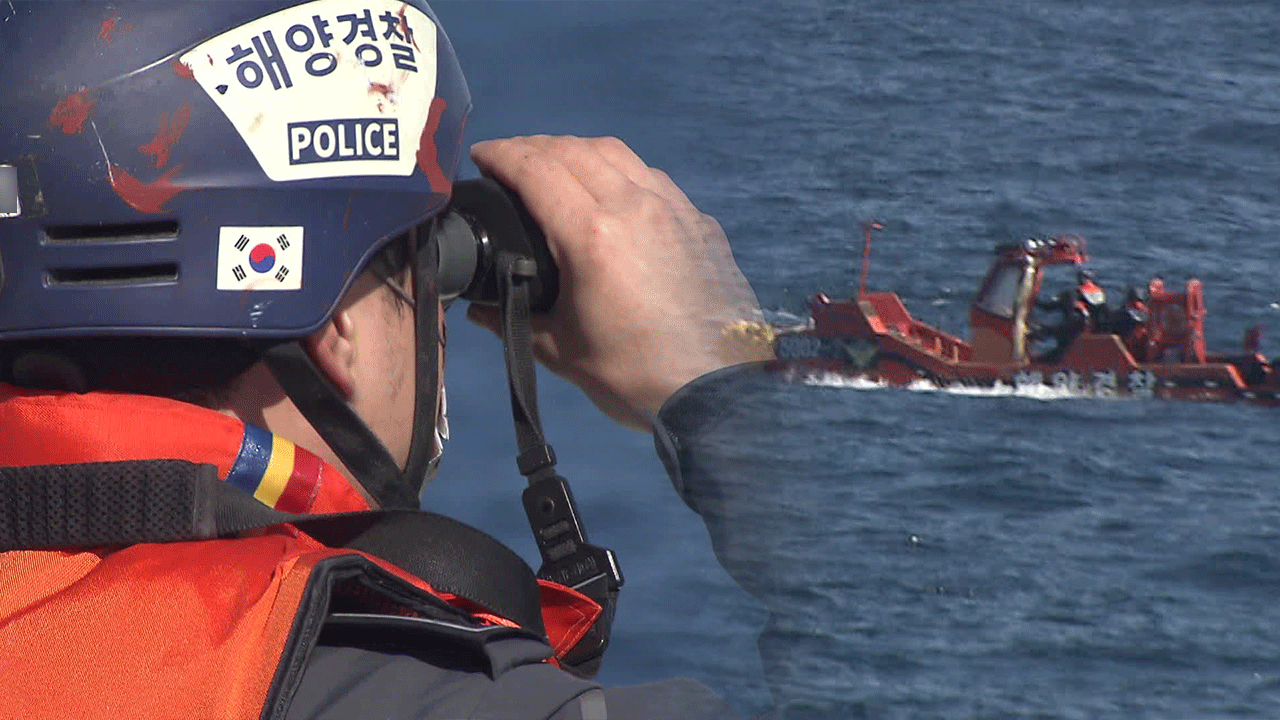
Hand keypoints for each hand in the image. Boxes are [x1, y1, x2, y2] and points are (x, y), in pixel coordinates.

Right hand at [466, 135, 772, 430]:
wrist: (719, 394)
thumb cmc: (634, 377)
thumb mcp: (561, 352)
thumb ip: (514, 322)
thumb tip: (479, 311)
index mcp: (592, 234)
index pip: (535, 170)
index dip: (500, 155)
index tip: (480, 156)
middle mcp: (635, 206)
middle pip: (574, 150)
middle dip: (534, 147)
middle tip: (510, 162)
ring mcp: (674, 209)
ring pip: (618, 154)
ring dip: (579, 152)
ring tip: (557, 168)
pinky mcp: (701, 223)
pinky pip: (652, 178)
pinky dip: (621, 172)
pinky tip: (613, 193)